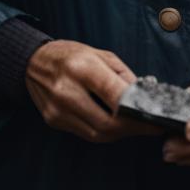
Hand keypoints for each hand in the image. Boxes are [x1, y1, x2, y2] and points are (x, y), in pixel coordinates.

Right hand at [25, 40, 165, 143]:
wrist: (33, 62)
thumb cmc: (71, 54)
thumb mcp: (100, 54)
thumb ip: (123, 76)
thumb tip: (144, 97)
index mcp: (82, 68)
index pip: (115, 97)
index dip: (139, 111)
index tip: (156, 117)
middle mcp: (67, 91)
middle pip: (108, 124)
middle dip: (133, 128)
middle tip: (150, 127)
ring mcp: (58, 110)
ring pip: (98, 134)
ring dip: (120, 133)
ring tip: (135, 126)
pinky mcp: (53, 121)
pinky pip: (86, 134)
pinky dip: (104, 132)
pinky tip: (114, 124)